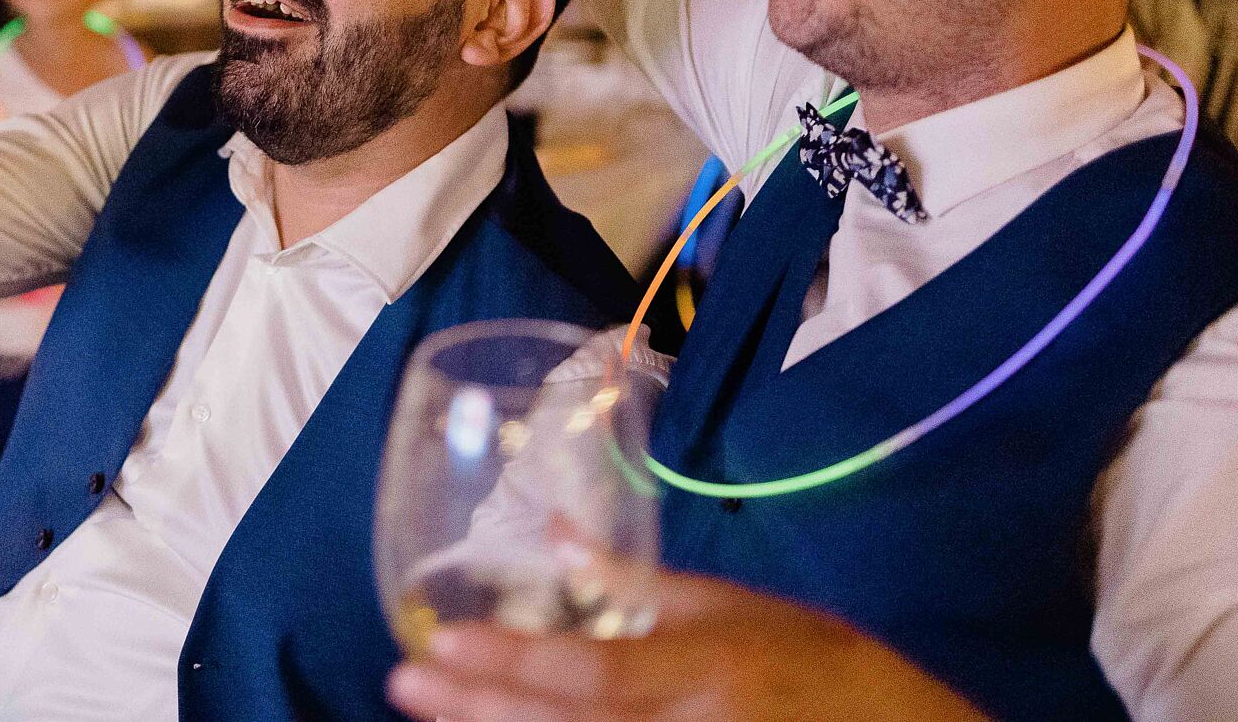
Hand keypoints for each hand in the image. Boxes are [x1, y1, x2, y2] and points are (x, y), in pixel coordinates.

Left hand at [388, 558, 987, 721]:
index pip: (588, 674)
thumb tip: (558, 533)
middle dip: (476, 711)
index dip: (506, 665)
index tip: (435, 648)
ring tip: (435, 717)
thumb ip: (645, 586)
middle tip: (403, 686)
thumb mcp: (746, 611)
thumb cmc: (834, 674)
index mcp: (708, 673)